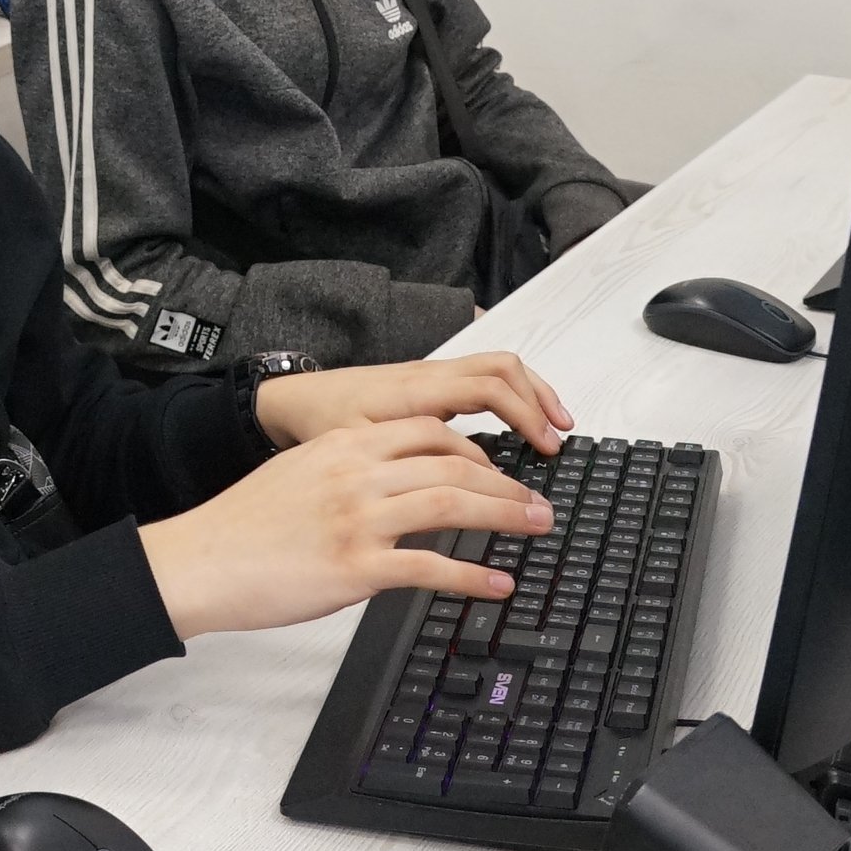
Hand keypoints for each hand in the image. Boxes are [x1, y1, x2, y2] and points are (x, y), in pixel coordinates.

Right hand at [138, 416, 547, 638]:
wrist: (201, 560)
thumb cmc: (243, 525)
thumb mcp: (298, 474)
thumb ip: (346, 470)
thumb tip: (388, 483)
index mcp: (345, 447)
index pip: (430, 433)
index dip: (477, 452)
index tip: (500, 472)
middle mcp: (357, 474)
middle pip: (455, 464)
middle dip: (507, 485)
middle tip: (539, 504)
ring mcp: (359, 519)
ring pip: (453, 503)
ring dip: (506, 516)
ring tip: (536, 528)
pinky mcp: (356, 567)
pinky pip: (431, 566)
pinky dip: (474, 576)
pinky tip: (497, 585)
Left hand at [253, 348, 571, 453]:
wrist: (288, 401)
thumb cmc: (318, 423)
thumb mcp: (360, 447)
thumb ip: (410, 463)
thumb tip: (465, 482)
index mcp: (416, 390)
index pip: (489, 388)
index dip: (525, 414)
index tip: (548, 446)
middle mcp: (428, 375)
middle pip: (502, 368)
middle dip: (539, 398)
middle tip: (562, 436)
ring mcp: (428, 376)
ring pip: (494, 367)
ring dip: (529, 393)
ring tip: (553, 427)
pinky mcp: (425, 384)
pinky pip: (478, 377)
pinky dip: (507, 395)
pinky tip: (516, 424)